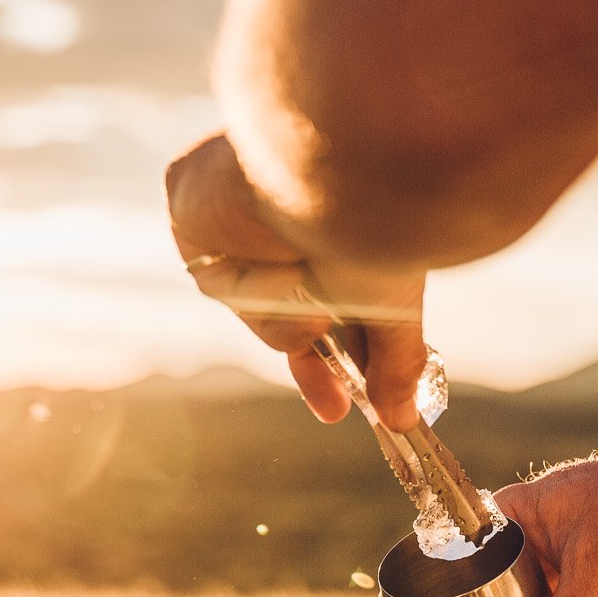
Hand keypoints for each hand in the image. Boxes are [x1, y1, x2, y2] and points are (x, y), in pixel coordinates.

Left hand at [166, 132, 429, 429]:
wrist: (335, 175)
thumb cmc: (372, 227)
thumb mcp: (393, 307)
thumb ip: (396, 362)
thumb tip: (406, 421)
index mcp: (329, 225)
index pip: (322, 305)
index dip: (330, 360)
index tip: (345, 405)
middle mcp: (280, 217)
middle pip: (282, 315)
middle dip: (311, 362)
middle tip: (335, 406)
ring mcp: (231, 212)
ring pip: (251, 306)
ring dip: (292, 312)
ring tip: (320, 285)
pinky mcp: (191, 204)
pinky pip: (215, 281)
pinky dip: (254, 289)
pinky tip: (283, 264)